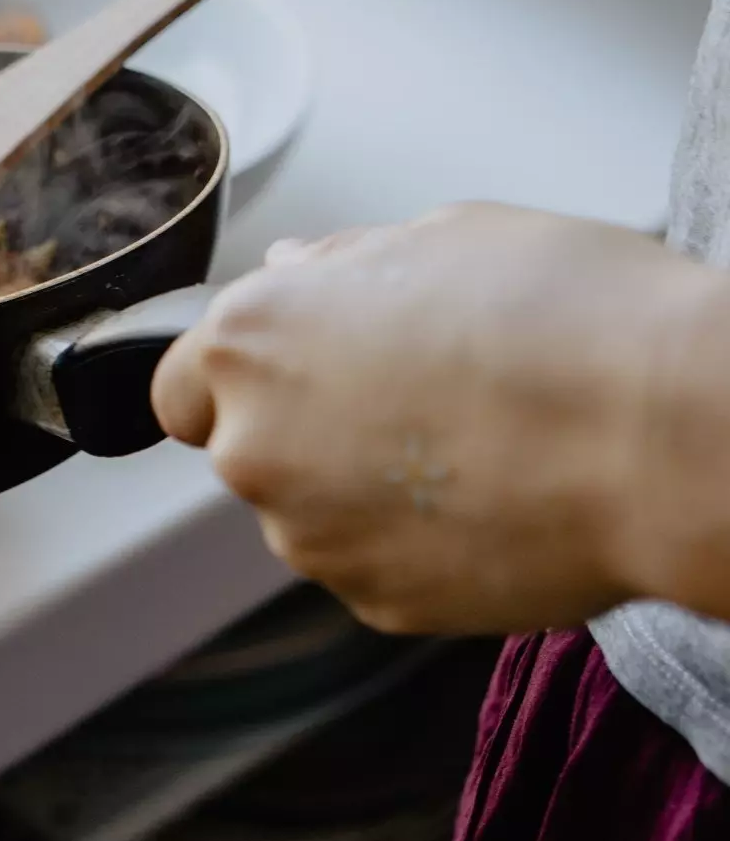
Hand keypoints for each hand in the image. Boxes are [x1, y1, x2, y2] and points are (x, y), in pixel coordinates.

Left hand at [151, 205, 721, 634]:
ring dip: (362, 490)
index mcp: (252, 340)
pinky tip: (493, 497)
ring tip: (472, 444)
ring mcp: (314, 538)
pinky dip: (416, 543)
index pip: (180, 384)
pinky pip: (375, 566)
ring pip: (312, 514)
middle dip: (308, 428)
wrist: (660, 434)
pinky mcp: (378, 604)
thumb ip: (343, 266)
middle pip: (249, 449)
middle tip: (413, 396)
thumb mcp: (444, 236)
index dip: (237, 377)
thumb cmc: (564, 316)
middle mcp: (256, 446)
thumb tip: (300, 272)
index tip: (292, 370)